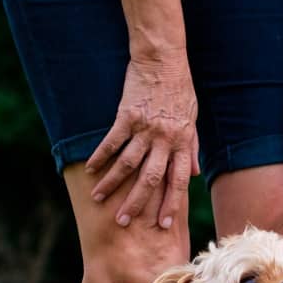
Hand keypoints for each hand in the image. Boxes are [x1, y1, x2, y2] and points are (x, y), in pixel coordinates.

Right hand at [86, 54, 199, 229]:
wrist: (163, 57)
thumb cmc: (180, 88)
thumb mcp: (193, 118)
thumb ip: (192, 147)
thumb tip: (193, 173)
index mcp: (182, 142)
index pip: (177, 181)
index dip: (170, 204)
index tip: (162, 225)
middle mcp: (165, 139)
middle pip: (150, 179)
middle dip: (136, 203)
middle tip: (123, 221)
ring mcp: (145, 128)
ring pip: (127, 164)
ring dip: (112, 184)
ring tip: (98, 198)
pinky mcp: (127, 115)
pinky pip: (111, 141)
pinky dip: (99, 156)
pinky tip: (89, 168)